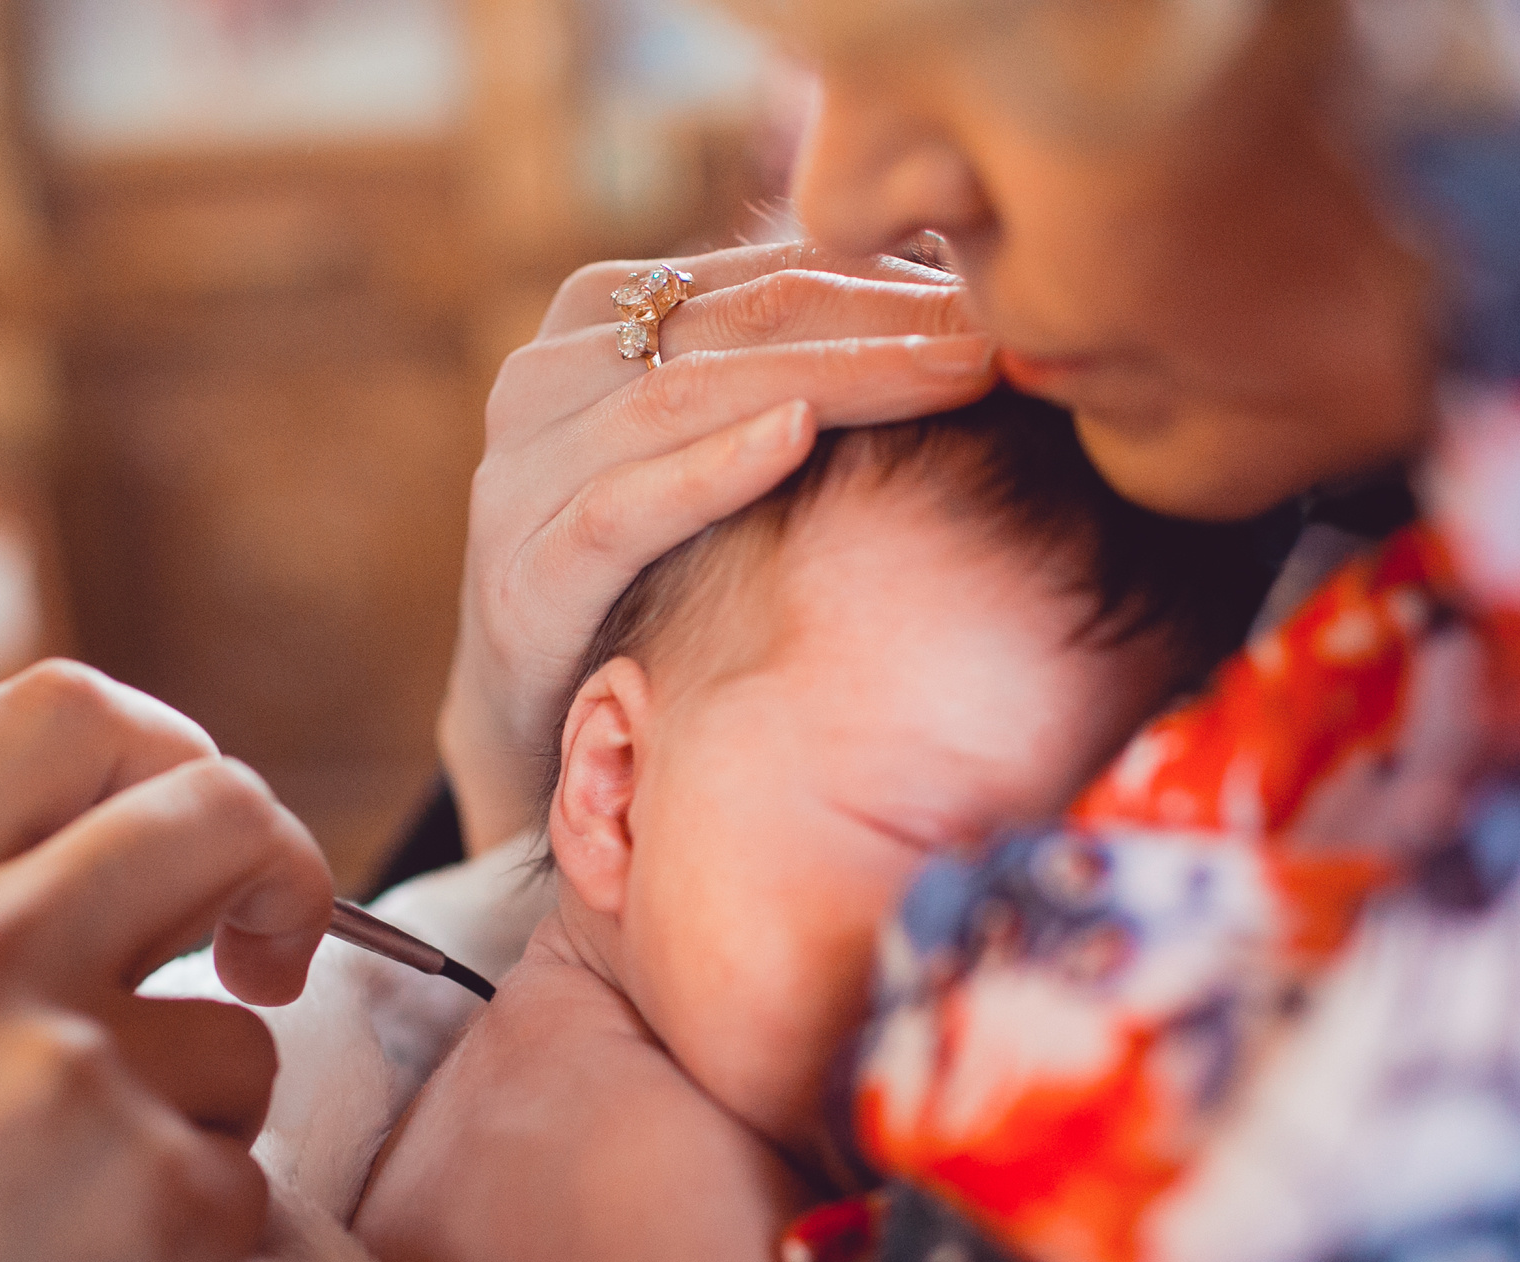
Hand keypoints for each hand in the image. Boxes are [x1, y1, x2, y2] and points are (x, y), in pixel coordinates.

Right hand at [0, 661, 333, 1261]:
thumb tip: (140, 844)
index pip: (65, 707)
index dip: (167, 743)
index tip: (190, 830)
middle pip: (219, 806)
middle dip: (278, 872)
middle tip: (265, 953)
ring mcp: (75, 1075)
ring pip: (246, 1035)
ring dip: (201, 1107)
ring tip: (76, 1196)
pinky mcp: (159, 1201)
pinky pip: (247, 1175)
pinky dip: (192, 1228)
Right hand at [441, 241, 994, 851]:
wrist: (533, 729)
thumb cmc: (655, 583)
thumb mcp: (715, 456)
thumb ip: (791, 372)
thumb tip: (956, 304)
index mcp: (593, 323)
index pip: (759, 275)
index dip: (885, 278)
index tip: (1001, 293)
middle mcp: (543, 380)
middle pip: (732, 323)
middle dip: (877, 318)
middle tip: (997, 329)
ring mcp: (518, 477)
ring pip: (684, 399)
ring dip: (830, 379)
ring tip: (947, 373)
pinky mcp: (519, 579)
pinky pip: (622, 507)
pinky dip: (710, 468)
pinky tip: (795, 438)